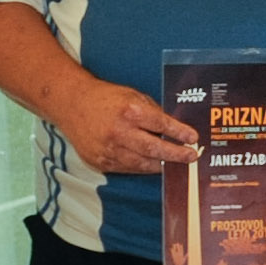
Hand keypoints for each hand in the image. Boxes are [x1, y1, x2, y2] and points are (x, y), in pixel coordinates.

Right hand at [53, 76, 200, 176]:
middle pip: (153, 149)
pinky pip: (128, 168)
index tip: (193, 138)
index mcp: (129, 111)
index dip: (179, 133)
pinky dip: (143, 167)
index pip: (161, 124)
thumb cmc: (104, 98)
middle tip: (190, 157)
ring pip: (142, 163)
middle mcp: (119, 132)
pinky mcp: (100, 162)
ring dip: (161, 164)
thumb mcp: (132, 96)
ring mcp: (108, 150)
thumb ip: (152, 112)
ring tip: (175, 164)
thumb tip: (174, 128)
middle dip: (175, 155)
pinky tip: (153, 164)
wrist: (71, 105)